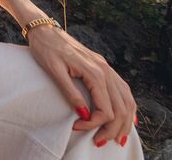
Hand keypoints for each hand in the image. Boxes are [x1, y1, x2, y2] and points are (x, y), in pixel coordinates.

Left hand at [27, 25, 135, 146]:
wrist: (44, 30)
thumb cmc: (46, 49)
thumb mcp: (53, 71)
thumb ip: (70, 93)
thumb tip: (84, 114)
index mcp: (94, 72)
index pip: (105, 108)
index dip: (94, 123)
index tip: (77, 127)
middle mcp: (105, 70)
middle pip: (120, 107)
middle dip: (113, 128)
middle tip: (100, 142)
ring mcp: (106, 67)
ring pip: (126, 99)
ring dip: (124, 120)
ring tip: (118, 137)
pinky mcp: (103, 66)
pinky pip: (122, 89)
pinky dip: (127, 105)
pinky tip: (128, 116)